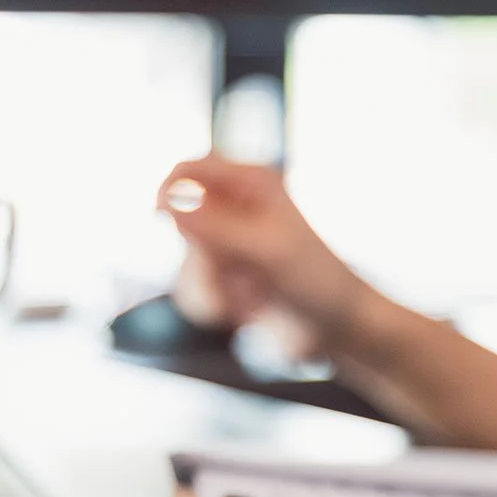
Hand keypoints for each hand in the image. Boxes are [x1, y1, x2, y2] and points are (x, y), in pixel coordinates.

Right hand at [158, 154, 379, 354]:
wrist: (334, 327)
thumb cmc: (314, 279)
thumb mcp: (265, 250)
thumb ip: (215, 226)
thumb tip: (167, 199)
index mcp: (251, 184)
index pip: (190, 169)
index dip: (170, 189)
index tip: (162, 216)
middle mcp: (234, 210)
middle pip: (178, 224)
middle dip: (200, 258)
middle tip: (235, 272)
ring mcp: (225, 246)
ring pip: (184, 263)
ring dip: (212, 288)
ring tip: (251, 296)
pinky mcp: (221, 279)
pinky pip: (192, 291)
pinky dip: (217, 304)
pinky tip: (249, 309)